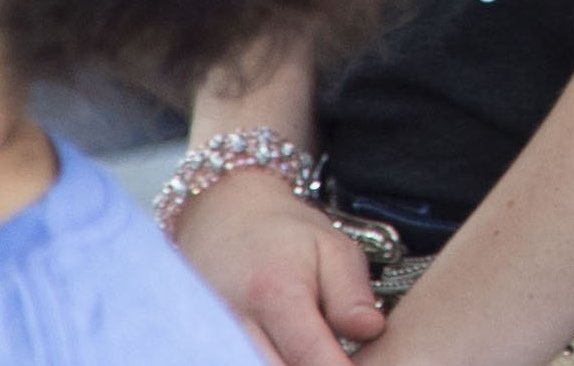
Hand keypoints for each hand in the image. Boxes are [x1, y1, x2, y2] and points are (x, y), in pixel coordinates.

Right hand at [167, 166, 385, 363]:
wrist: (222, 221)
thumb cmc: (281, 236)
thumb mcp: (329, 247)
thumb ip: (351, 293)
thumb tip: (371, 329)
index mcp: (273, 293)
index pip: (311, 358)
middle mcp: (233, 326)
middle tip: (335, 354)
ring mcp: (210, 344)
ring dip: (287, 365)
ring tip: (311, 351)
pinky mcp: (202, 353)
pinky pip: (240, 364)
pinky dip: (266, 362)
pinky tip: (284, 356)